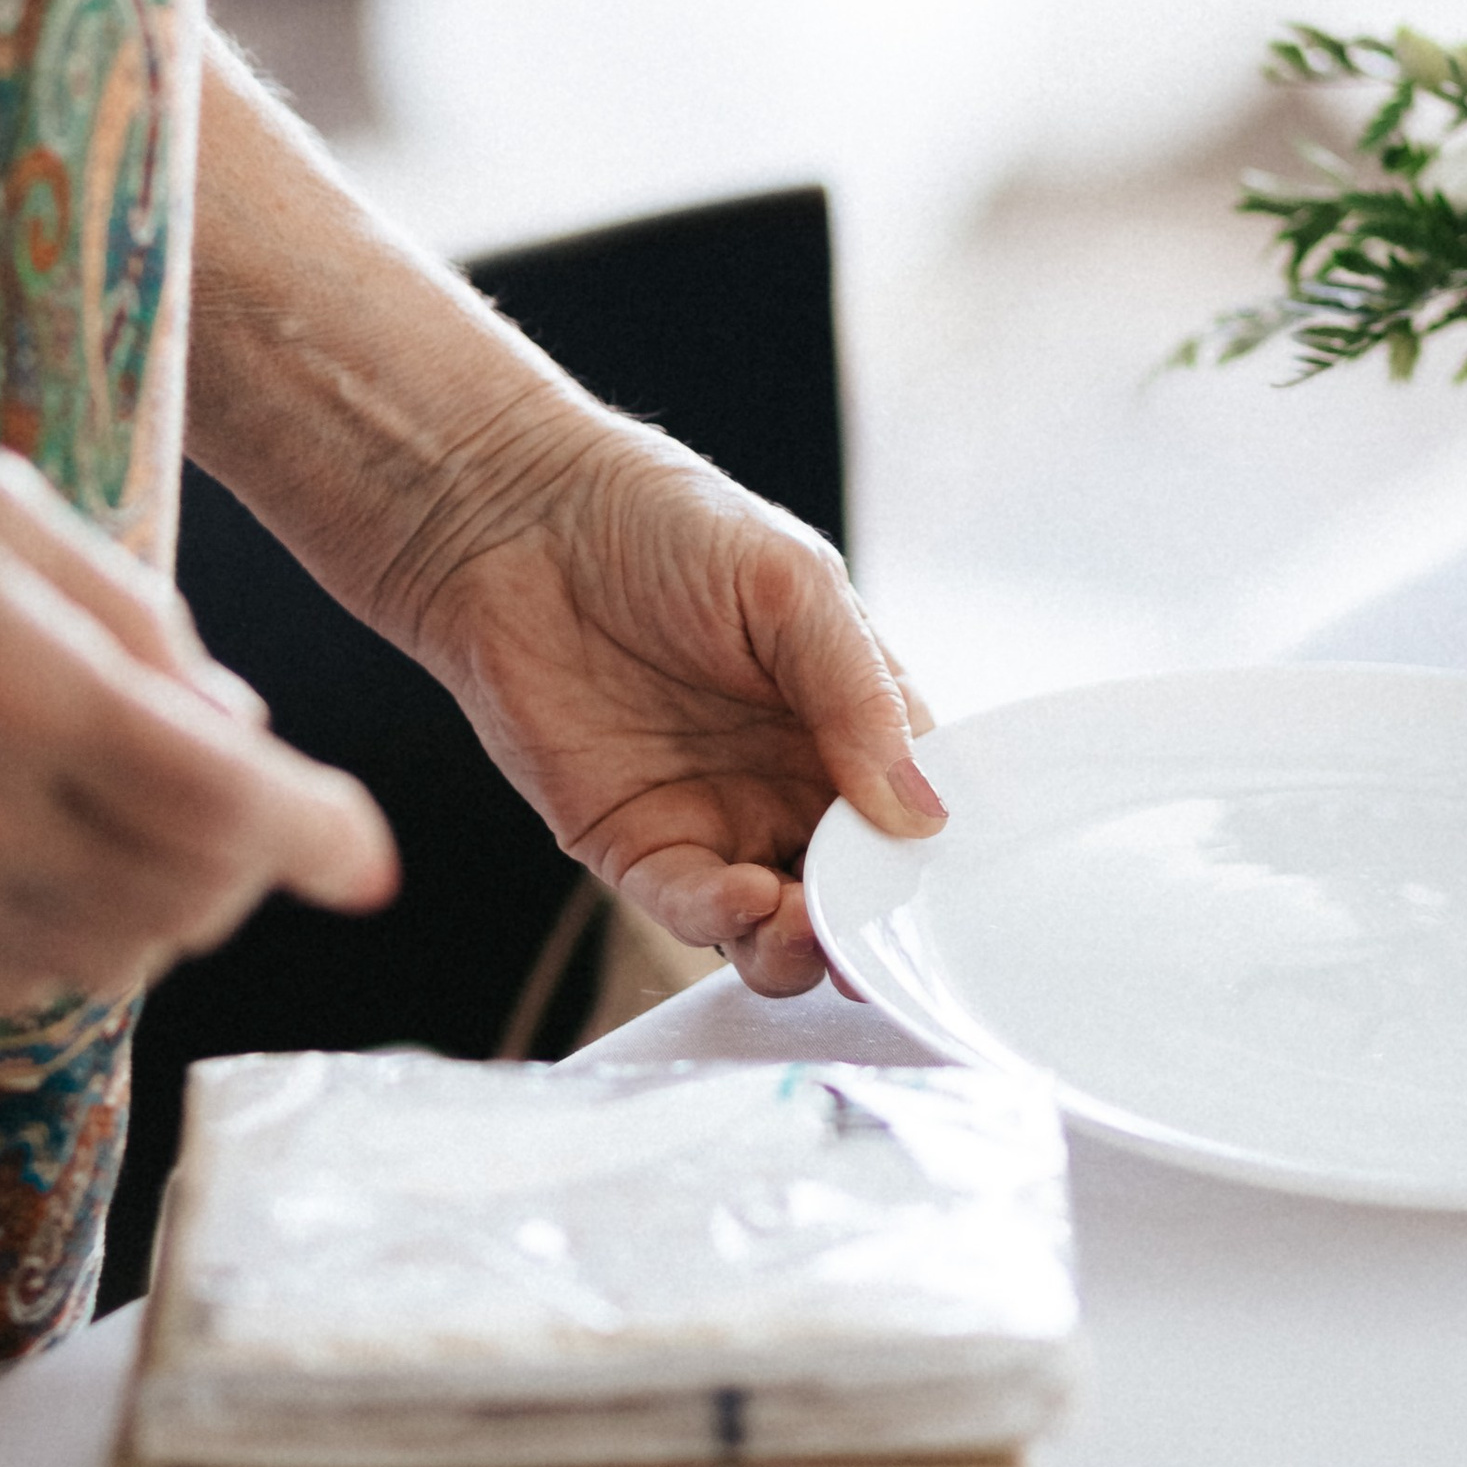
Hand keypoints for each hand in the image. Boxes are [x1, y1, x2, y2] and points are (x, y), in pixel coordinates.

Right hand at [0, 378, 394, 1020]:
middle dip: (246, 856)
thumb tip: (244, 733)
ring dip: (168, 902)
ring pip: (112, 958)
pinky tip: (58, 854)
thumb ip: (140, 621)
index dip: (321, 836)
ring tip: (144, 814)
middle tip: (241, 793)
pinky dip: (77, 937)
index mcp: (18, 682)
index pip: (226, 803)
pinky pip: (19, 981)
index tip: (369, 857)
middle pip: (187, 898)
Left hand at [419, 417, 945, 997]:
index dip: (934, 858)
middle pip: (855, 887)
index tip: (947, 891)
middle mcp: (792, 781)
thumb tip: (921, 813)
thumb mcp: (792, 585)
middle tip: (876, 930)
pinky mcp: (636, 845)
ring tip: (807, 927)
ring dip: (804, 945)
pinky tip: (747, 899)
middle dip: (870, 922)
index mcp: (850, 718)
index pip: (916, 810)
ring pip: (780, 922)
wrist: (519, 522)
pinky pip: (692, 908)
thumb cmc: (666, 524)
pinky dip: (726, 921)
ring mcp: (718, 819)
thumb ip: (858, 695)